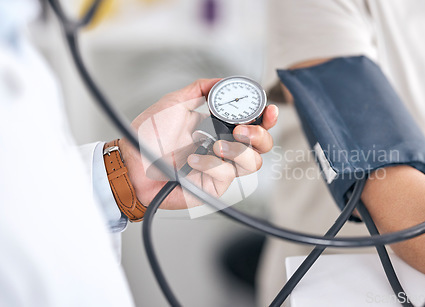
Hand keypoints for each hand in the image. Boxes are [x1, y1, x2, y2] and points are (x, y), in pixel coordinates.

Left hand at [119, 78, 277, 208]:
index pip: (253, 122)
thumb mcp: (175, 103)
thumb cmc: (149, 136)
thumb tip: (223, 81)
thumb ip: (201, 89)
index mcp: (219, 126)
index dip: (267, 117)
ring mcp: (221, 167)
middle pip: (262, 144)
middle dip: (259, 135)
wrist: (134, 163)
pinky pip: (228, 175)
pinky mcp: (215, 186)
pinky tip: (192, 162)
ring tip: (215, 147)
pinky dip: (211, 165)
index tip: (268, 112)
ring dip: (237, 152)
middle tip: (242, 131)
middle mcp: (224, 147)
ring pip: (252, 162)